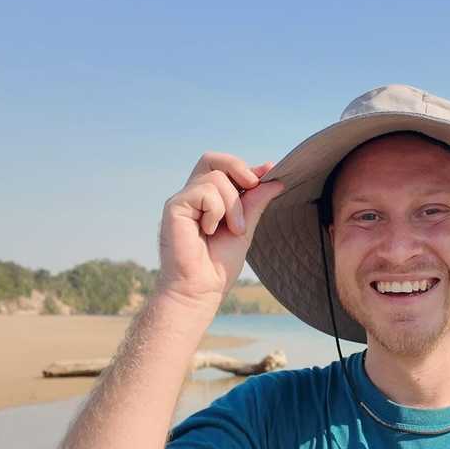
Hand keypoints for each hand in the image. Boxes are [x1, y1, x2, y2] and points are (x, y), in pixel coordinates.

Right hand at [156, 152, 283, 307]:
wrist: (201, 289)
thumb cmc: (218, 265)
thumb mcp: (245, 228)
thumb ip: (255, 203)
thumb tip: (275, 180)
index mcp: (209, 200)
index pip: (224, 169)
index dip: (247, 168)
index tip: (268, 172)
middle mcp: (194, 197)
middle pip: (212, 160)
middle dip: (238, 167)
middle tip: (253, 185)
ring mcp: (183, 200)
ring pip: (216, 178)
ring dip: (233, 204)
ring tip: (233, 229)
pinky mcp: (174, 206)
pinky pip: (204, 192)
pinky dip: (216, 211)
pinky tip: (209, 231)